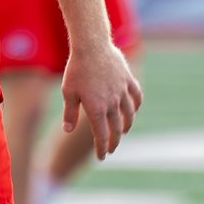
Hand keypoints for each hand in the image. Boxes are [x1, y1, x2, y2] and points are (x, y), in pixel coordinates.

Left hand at [61, 42, 141, 159]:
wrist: (91, 46)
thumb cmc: (76, 69)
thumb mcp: (68, 92)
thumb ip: (70, 113)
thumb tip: (67, 130)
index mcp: (96, 109)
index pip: (101, 135)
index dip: (102, 148)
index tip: (102, 157)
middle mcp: (112, 103)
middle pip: (117, 128)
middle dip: (114, 141)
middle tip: (111, 148)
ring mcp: (122, 91)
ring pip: (129, 114)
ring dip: (127, 125)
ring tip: (124, 131)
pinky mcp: (128, 79)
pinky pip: (136, 96)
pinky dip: (136, 105)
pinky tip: (134, 109)